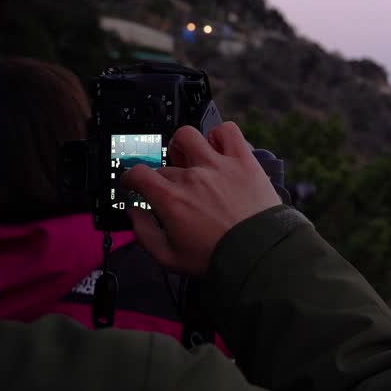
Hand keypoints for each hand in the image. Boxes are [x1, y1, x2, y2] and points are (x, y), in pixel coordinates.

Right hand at [122, 122, 281, 274]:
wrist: (259, 254)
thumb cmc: (218, 258)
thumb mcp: (169, 258)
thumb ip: (144, 233)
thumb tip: (134, 213)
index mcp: (170, 199)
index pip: (138, 173)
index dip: (131, 177)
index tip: (135, 182)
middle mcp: (192, 177)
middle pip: (165, 163)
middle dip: (164, 175)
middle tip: (174, 185)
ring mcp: (218, 165)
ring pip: (188, 136)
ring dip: (184, 145)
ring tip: (190, 158)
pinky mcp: (243, 160)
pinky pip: (227, 131)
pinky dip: (218, 135)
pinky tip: (218, 149)